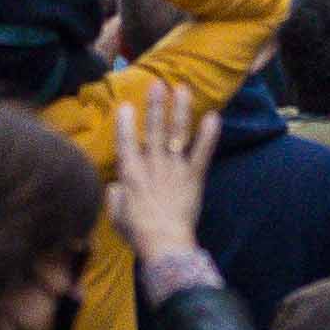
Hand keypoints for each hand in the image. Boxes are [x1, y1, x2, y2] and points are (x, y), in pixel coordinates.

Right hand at [106, 81, 212, 260]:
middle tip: (157, 84)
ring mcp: (174, 170)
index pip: (126, 143)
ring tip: (182, 89)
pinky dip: (208, 136)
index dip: (125, 124)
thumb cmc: (138, 233)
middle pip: (153, 130)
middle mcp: (152, 166)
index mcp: (131, 175)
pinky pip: (201, 153)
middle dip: (155, 106)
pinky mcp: (193, 178)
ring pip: (176, 134)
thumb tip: (115, 186)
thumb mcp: (116, 215)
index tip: (124, 105)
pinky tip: (214, 117)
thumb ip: (114, 196)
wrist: (164, 244)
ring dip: (180, 111)